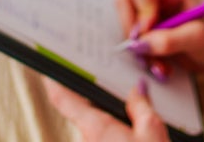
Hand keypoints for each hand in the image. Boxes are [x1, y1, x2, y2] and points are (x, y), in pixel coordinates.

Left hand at [43, 77, 169, 141]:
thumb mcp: (152, 131)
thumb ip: (141, 106)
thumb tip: (137, 89)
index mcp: (96, 127)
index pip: (63, 98)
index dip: (55, 81)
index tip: (51, 69)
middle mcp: (87, 141)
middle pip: (84, 114)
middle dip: (99, 103)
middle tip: (116, 90)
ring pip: (95, 131)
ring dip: (110, 123)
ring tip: (135, 117)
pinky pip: (102, 141)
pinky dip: (114, 135)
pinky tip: (132, 135)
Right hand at [116, 0, 203, 76]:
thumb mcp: (197, 38)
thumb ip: (170, 40)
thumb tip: (141, 44)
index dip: (139, 13)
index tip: (147, 34)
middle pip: (126, 6)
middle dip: (135, 34)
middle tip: (148, 55)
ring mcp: (152, 14)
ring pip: (127, 26)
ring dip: (140, 50)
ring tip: (161, 66)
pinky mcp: (150, 31)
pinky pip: (134, 42)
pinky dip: (144, 57)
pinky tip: (162, 66)